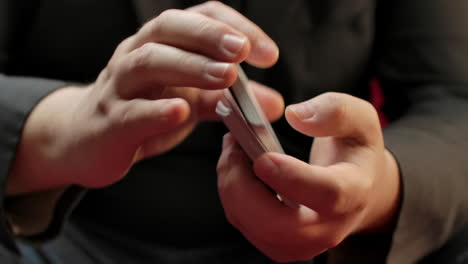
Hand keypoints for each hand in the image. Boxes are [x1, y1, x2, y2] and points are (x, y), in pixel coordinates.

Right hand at [8, 2, 283, 193]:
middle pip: (169, 28)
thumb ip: (230, 101)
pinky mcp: (109, 121)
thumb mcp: (191, 102)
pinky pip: (129, 112)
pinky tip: (180, 112)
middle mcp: (137, 54)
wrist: (87, 138)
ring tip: (225, 77)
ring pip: (147, 62)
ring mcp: (119, 86)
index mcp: (162, 44)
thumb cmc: (143, 110)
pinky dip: (155, 110)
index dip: (233, 27)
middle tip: (243, 52)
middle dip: (209, 36)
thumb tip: (274, 104)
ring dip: (189, 66)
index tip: (267, 54)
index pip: (199, 17)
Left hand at [217, 92, 400, 261]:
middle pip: (277, 225)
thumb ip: (334, 111)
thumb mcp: (361, 120)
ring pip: (253, 227)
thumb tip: (295, 116)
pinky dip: (231, 195)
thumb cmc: (356, 152)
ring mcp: (302, 243)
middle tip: (233, 142)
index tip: (262, 158)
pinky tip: (236, 167)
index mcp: (353, 192)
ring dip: (231, 185)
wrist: (361, 190)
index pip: (327, 195)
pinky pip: (244, 225)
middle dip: (242, 184)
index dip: (291, 178)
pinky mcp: (279, 244)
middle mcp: (328, 227)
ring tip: (233, 148)